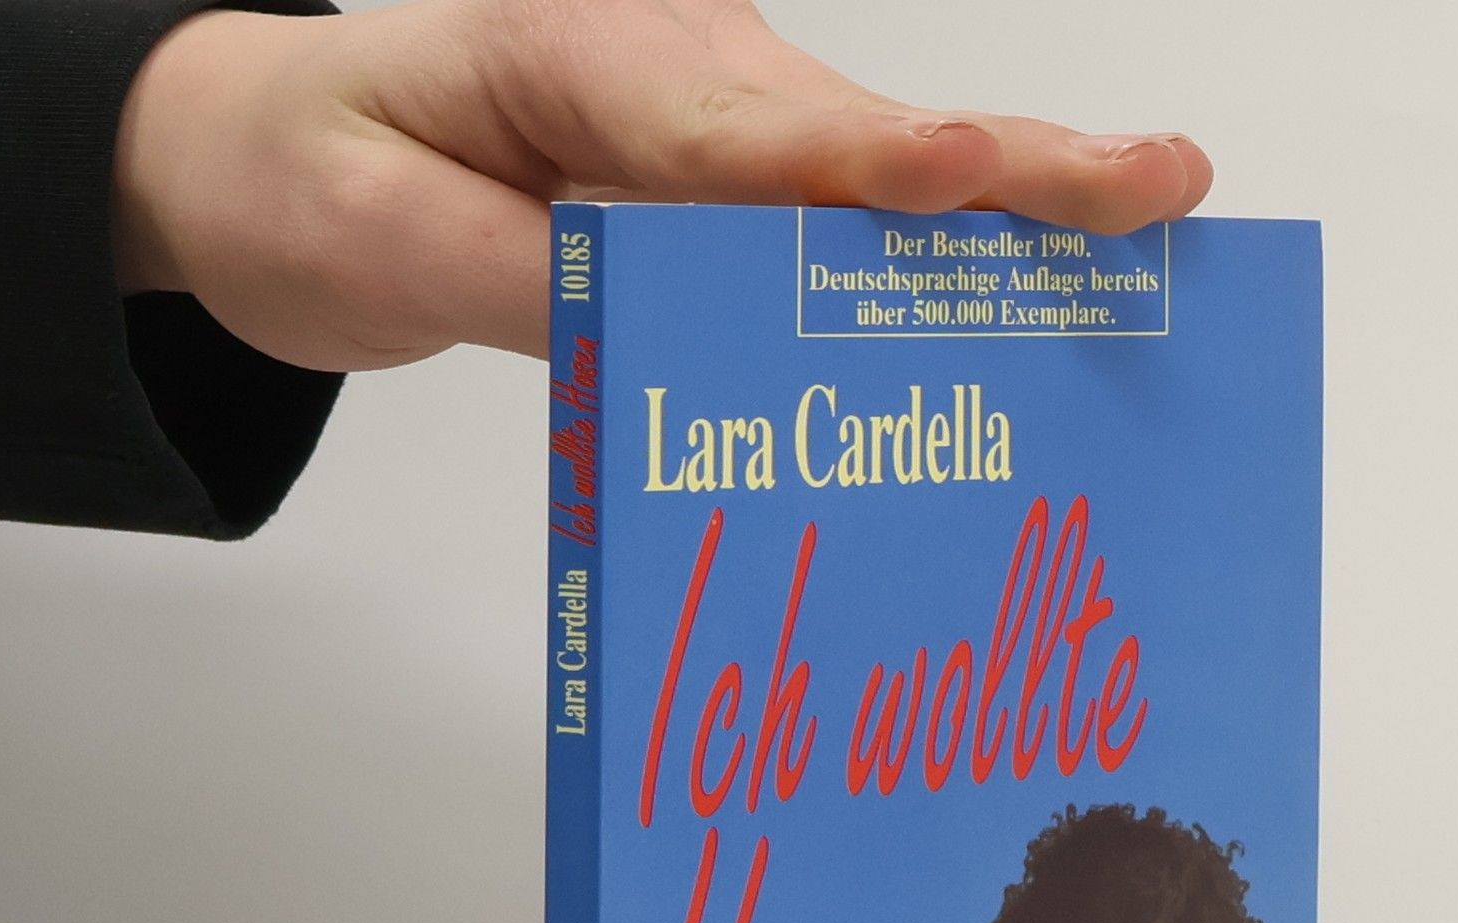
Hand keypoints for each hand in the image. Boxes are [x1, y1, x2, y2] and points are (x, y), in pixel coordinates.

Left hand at [111, 0, 1213, 371]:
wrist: (295, 148)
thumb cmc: (324, 171)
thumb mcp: (380, 238)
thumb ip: (521, 283)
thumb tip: (663, 334)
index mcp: (586, 54)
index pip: (742, 125)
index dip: (866, 164)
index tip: (972, 170)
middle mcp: (683, 74)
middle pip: (862, 139)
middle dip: (1015, 172)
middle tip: (1162, 186)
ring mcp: (721, 120)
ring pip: (878, 179)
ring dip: (1013, 213)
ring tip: (1154, 225)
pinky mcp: (734, 175)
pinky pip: (849, 221)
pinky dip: (947, 256)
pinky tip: (1042, 287)